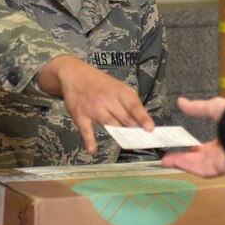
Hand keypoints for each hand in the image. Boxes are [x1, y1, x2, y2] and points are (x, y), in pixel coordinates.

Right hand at [37, 55, 153, 153]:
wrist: (74, 74)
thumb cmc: (100, 83)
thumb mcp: (117, 87)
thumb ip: (129, 102)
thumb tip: (142, 121)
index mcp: (119, 91)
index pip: (133, 106)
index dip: (142, 118)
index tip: (150, 129)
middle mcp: (107, 99)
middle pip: (123, 117)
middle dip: (134, 129)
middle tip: (143, 140)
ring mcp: (93, 108)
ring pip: (109, 124)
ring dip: (119, 134)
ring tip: (129, 144)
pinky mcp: (80, 116)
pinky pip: (86, 130)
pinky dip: (89, 140)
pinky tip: (92, 150)